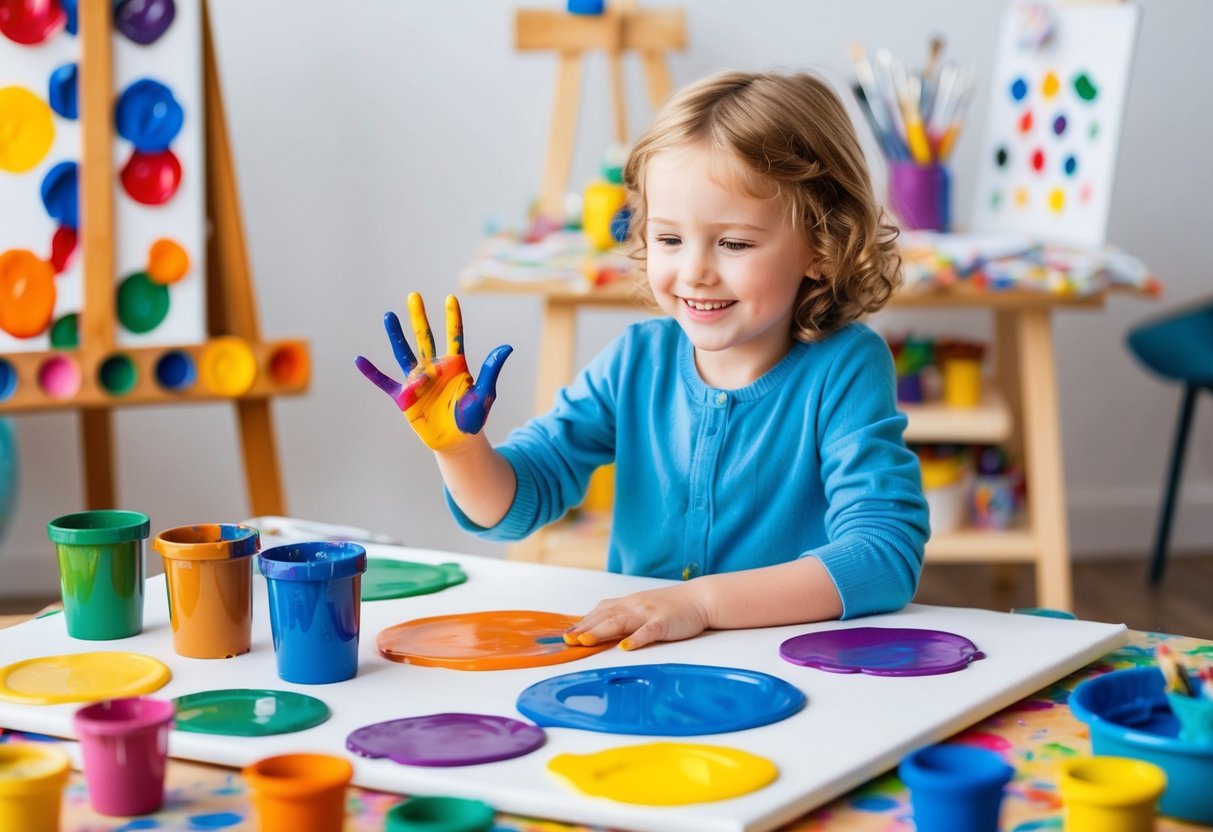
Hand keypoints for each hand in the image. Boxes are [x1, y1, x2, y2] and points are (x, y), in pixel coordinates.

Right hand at [355, 293, 511, 449]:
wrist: (457, 441)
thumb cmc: (472, 417)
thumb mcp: (484, 393)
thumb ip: (490, 370)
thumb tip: (507, 347)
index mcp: (455, 365)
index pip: (454, 336)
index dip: (453, 318)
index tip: (451, 298)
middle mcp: (434, 368)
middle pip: (424, 337)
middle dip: (419, 317)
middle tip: (414, 295)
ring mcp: (418, 381)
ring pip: (404, 353)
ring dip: (396, 335)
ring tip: (389, 315)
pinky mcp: (405, 397)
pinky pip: (385, 383)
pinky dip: (372, 373)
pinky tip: (359, 360)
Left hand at [563, 583, 712, 650]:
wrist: (699, 599)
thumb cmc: (670, 607)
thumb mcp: (642, 609)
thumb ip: (622, 617)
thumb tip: (598, 629)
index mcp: (628, 604)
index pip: (599, 613)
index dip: (582, 623)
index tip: (566, 635)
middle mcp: (634, 606)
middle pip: (605, 617)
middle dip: (585, 628)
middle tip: (568, 640)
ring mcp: (648, 614)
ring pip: (621, 622)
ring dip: (601, 631)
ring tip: (585, 641)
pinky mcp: (664, 623)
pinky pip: (648, 631)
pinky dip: (636, 639)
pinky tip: (625, 647)